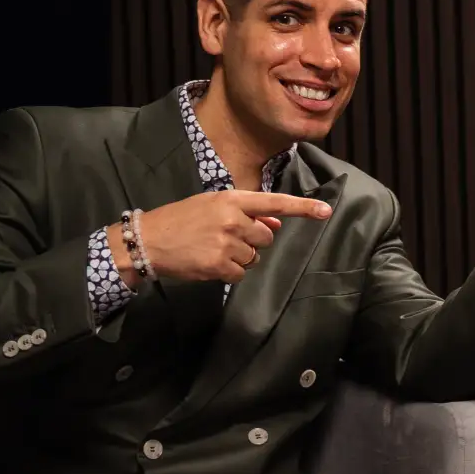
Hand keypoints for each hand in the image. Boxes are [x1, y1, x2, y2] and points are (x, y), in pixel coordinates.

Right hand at [124, 190, 333, 284]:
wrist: (149, 239)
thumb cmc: (183, 220)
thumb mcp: (214, 207)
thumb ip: (247, 214)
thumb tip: (277, 224)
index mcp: (231, 199)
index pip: (274, 203)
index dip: (302, 208)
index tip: (326, 211)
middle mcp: (232, 219)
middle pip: (266, 237)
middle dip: (253, 241)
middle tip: (226, 238)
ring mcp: (226, 242)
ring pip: (254, 257)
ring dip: (239, 258)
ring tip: (213, 249)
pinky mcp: (219, 264)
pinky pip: (240, 274)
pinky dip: (228, 272)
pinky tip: (210, 263)